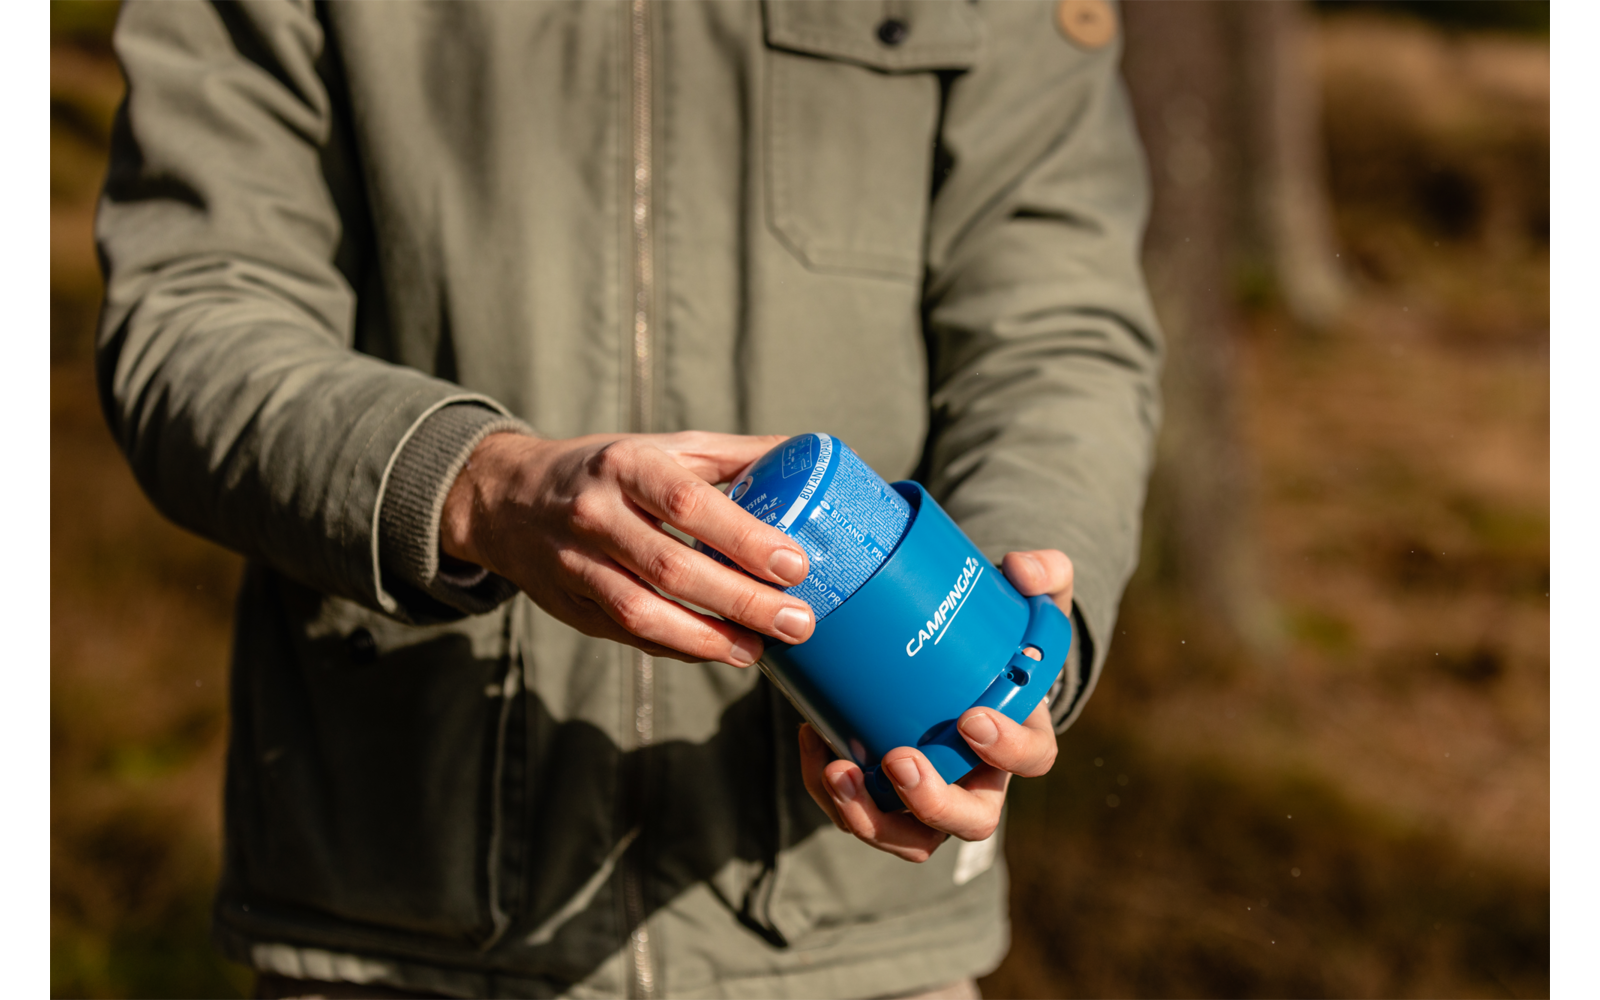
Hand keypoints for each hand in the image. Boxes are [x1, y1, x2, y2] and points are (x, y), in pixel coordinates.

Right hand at [440, 431, 816, 666]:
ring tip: (759, 649)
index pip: (688, 504)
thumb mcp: (662, 447)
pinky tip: (720, 650)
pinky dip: (678, 646)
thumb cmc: (605, 469)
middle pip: (671, 567)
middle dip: (741, 600)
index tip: (794, 564)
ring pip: (643, 612)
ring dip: (708, 638)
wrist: (506, 499)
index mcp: (626, 466)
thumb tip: (808, 456)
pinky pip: (630, 635)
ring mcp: (576, 565)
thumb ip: (733, 456)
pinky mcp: (570, 607)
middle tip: (796, 622)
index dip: (743, 538)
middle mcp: (595, 515)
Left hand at [798, 549, 1072, 861]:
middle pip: (968, 821)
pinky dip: (830, 786)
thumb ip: (1041, 574)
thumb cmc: (995, 636)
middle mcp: (978, 779)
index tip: (972, 719)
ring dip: (870, 817)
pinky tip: (814, 739)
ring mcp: (928, 794)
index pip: (1031, 759)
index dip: (1007, 749)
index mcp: (1019, 735)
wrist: (950, 655)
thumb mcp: (1028, 598)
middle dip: (931, 802)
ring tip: (838, 769)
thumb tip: (1022, 569)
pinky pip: (858, 811)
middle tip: (899, 761)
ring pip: (908, 837)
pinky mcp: (881, 792)